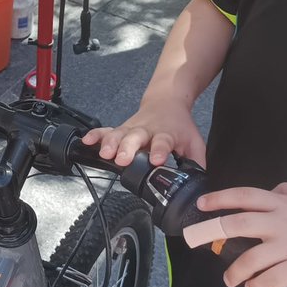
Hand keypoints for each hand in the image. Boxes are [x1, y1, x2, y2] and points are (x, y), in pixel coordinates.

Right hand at [80, 96, 205, 166]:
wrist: (167, 102)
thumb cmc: (179, 126)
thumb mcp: (194, 142)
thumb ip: (197, 163)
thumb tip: (200, 185)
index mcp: (166, 134)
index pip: (163, 141)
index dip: (159, 150)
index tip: (157, 160)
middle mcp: (147, 131)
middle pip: (135, 137)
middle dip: (128, 147)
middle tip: (122, 159)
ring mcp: (132, 129)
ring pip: (118, 134)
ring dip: (110, 143)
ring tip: (105, 154)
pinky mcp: (121, 128)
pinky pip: (106, 130)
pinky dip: (96, 135)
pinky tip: (86, 141)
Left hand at [181, 183, 286, 286]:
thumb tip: (269, 190)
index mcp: (283, 203)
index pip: (245, 196)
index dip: (220, 199)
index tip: (201, 205)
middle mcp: (282, 222)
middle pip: (238, 224)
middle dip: (210, 232)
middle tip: (193, 240)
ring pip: (249, 259)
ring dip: (234, 271)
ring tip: (230, 279)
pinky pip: (268, 280)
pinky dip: (255, 285)